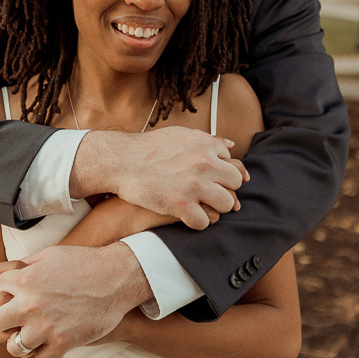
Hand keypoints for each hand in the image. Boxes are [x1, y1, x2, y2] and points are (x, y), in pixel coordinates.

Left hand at [0, 244, 150, 357]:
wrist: (119, 277)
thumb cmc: (85, 262)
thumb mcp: (51, 254)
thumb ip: (19, 264)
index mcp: (26, 279)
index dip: (8, 289)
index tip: (20, 291)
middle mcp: (31, 304)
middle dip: (3, 320)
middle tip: (16, 319)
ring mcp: (46, 326)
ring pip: (14, 346)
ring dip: (22, 341)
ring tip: (34, 333)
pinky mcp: (64, 343)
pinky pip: (41, 357)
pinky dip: (46, 351)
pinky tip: (54, 340)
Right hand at [71, 128, 247, 229]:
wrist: (122, 160)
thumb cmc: (149, 148)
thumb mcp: (181, 135)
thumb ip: (208, 140)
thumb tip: (231, 146)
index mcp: (206, 145)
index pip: (233, 163)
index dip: (223, 174)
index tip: (214, 181)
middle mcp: (205, 163)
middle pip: (236, 182)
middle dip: (226, 189)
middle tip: (212, 195)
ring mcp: (194, 184)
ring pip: (226, 203)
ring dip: (216, 207)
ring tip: (203, 207)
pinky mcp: (181, 204)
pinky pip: (205, 221)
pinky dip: (198, 222)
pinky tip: (189, 217)